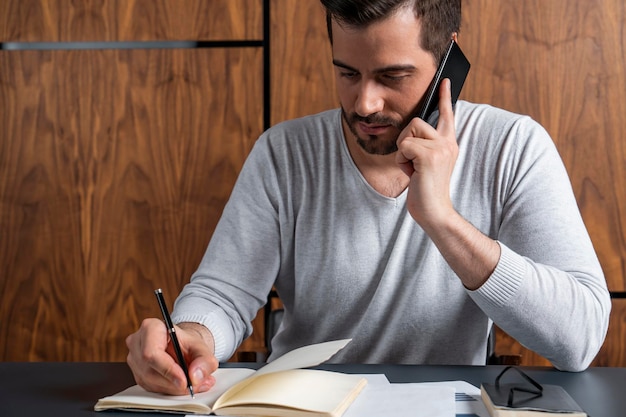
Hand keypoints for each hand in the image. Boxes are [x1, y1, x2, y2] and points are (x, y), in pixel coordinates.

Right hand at [126, 319, 218, 394]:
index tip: (184, 381)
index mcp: (150, 327)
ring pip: (149, 382)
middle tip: (194, 386)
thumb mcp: (201, 348)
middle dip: (173, 383)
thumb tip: (196, 376)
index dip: (168, 369)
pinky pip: (150, 388)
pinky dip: (167, 390)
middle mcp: (137, 342)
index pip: (152, 352)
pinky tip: (180, 386)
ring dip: (172, 388)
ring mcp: (134, 359)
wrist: (182, 347)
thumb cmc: (187, 344)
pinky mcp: (137, 374)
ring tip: (193, 385)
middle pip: (150, 370)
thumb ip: (204, 360)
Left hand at [395, 78, 458, 228]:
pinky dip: (401, 160)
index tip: (443, 79)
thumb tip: (411, 133)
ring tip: (413, 168)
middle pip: (416, 121)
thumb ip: (423, 147)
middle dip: (405, 140)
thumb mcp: (425, 164)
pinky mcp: (430, 156)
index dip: (444, 96)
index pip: (447, 115)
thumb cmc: (426, 190)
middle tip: (412, 162)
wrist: (434, 212)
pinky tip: (412, 173)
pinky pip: (403, 146)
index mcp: (448, 143)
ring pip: (408, 133)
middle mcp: (448, 142)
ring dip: (403, 152)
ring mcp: (441, 148)